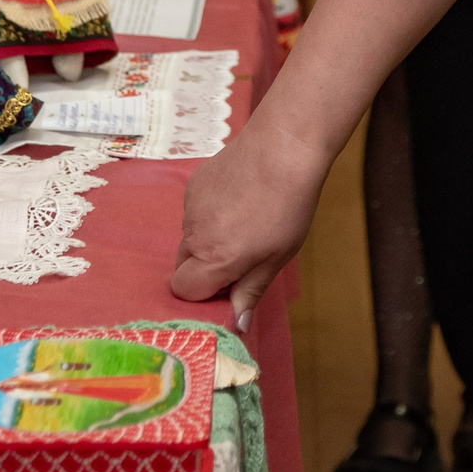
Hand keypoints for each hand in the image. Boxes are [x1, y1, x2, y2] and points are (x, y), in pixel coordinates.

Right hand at [173, 120, 335, 329]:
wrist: (283, 147)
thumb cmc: (288, 206)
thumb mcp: (277, 257)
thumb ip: (250, 290)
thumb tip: (236, 324)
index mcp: (214, 258)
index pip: (183, 290)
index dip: (204, 293)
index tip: (229, 285)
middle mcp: (194, 234)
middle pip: (183, 266)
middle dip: (204, 269)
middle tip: (240, 257)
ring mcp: (190, 207)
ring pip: (190, 237)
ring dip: (208, 240)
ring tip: (245, 221)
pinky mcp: (193, 184)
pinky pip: (193, 211)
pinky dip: (209, 213)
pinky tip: (237, 198)